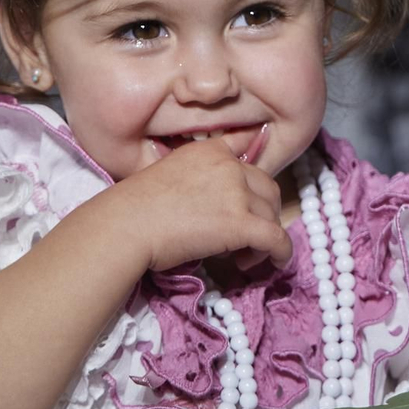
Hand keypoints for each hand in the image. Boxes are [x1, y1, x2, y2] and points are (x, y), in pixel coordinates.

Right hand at [107, 136, 292, 274]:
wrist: (126, 225)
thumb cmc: (135, 208)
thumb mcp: (169, 176)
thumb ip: (197, 180)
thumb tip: (214, 208)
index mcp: (210, 151)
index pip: (247, 147)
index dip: (254, 173)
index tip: (255, 191)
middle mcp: (229, 166)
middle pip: (267, 187)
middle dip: (264, 211)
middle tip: (247, 235)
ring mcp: (237, 193)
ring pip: (272, 214)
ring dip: (264, 236)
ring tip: (243, 256)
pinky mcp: (242, 223)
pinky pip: (277, 238)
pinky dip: (281, 252)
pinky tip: (274, 262)